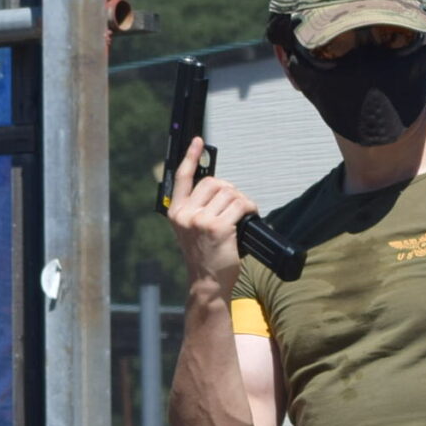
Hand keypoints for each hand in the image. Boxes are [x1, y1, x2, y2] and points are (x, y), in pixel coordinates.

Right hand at [166, 136, 258, 302]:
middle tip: (235, 205)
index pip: (181, 178)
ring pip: (229, 193)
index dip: (191, 157)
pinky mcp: (218, 227)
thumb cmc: (204, 257)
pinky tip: (250, 215)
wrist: (208, 283)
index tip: (198, 142)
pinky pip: (240, 205)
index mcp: (175, 212)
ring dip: (241, 200)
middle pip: (213, 182)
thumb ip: (196, 208)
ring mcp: (200, 220)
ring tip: (242, 214)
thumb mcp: (190, 230)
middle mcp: (185, 214)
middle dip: (228, 190)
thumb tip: (219, 188)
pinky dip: (249, 207)